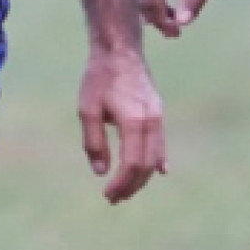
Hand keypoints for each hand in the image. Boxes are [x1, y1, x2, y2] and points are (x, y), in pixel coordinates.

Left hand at [78, 48, 166, 202]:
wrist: (119, 50)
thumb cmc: (99, 78)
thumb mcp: (87, 110)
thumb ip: (94, 142)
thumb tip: (101, 172)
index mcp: (134, 121)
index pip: (132, 163)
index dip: (121, 183)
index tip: (107, 194)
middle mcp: (151, 121)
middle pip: (147, 165)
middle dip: (131, 185)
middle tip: (113, 199)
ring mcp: (158, 116)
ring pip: (156, 156)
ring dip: (142, 177)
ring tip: (127, 190)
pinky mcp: (158, 112)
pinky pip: (161, 142)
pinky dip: (159, 160)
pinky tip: (161, 172)